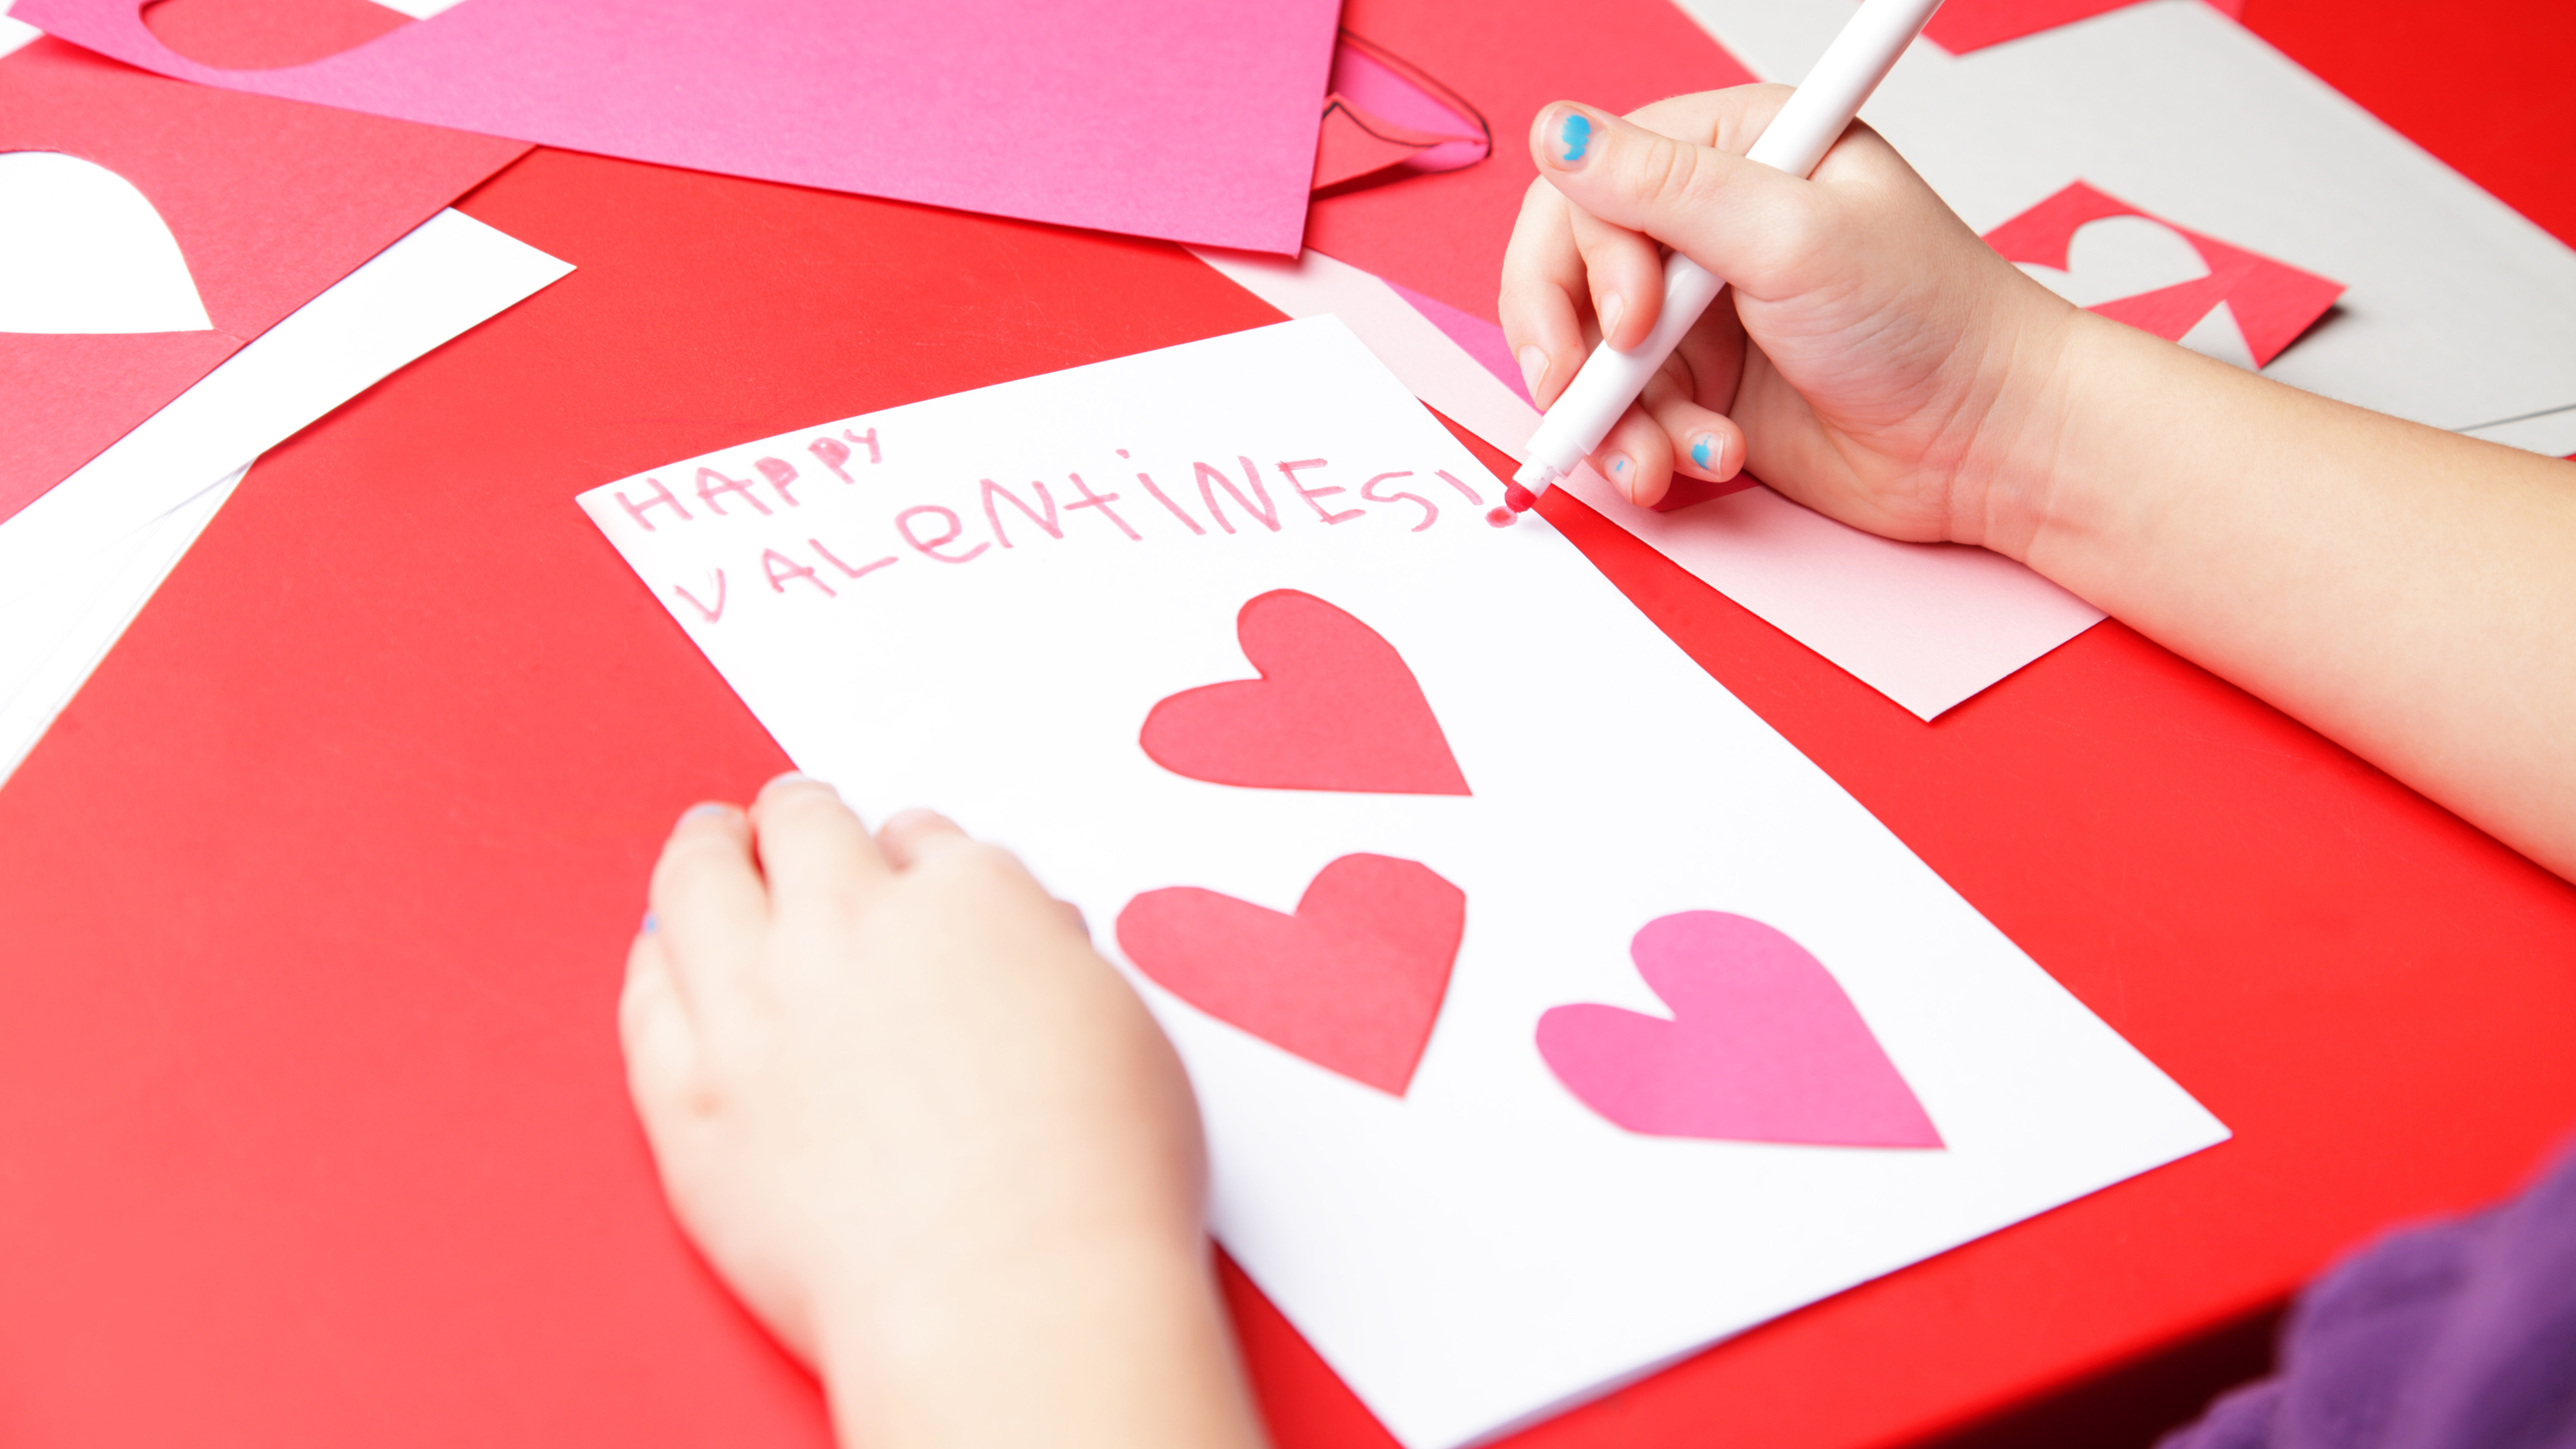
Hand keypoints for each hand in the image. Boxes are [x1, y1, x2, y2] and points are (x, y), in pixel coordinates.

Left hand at [621, 775, 1265, 1448]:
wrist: (1011, 1300)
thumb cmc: (1090, 1185)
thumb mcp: (1119, 1032)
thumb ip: (1051, 965)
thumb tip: (1024, 941)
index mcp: (969, 900)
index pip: (921, 838)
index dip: (910, 854)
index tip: (902, 869)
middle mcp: (850, 929)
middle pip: (802, 828)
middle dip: (799, 818)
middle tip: (788, 821)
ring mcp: (757, 1007)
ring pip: (699, 881)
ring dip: (707, 849)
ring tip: (708, 843)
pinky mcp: (689, 1095)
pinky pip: (644, 995)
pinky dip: (652, 960)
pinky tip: (659, 953)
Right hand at [1499, 87, 2075, 547]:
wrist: (1988, 440)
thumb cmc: (1930, 323)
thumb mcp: (1792, 239)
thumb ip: (1666, 190)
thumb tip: (1560, 134)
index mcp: (1733, 153)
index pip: (1592, 186)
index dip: (1586, 260)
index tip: (1634, 322)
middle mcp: (1707, 226)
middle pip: (1567, 273)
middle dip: (1571, 348)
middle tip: (1588, 400)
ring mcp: (1701, 311)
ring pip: (1591, 359)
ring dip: (1616, 419)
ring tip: (1665, 458)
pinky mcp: (1706, 386)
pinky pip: (1628, 416)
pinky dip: (1650, 448)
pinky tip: (1711, 459)